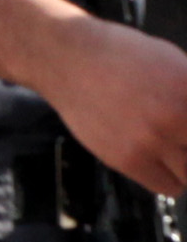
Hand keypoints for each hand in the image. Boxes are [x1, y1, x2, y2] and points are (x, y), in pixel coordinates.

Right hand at [24, 14, 186, 197]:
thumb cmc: (120, 56)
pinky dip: (171, 177)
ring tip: (174, 147)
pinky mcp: (127, 159)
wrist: (67, 59)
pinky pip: (168, 185)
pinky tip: (160, 158)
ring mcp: (151, 141)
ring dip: (186, 162)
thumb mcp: (174, 62)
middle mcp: (176, 117)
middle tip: (182, 136)